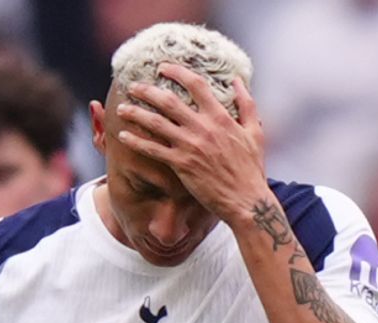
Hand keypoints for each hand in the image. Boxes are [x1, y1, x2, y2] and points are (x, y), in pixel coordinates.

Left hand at [116, 63, 267, 225]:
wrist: (246, 200)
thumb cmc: (252, 168)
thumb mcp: (255, 132)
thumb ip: (246, 104)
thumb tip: (236, 80)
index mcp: (220, 116)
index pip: (196, 85)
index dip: (177, 72)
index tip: (163, 67)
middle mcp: (203, 127)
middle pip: (168, 101)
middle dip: (147, 90)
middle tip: (133, 86)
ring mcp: (190, 146)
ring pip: (156, 123)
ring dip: (136, 113)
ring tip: (122, 108)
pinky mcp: (181, 165)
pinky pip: (153, 150)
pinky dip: (136, 141)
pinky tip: (122, 136)